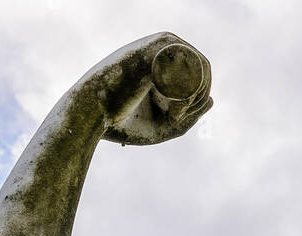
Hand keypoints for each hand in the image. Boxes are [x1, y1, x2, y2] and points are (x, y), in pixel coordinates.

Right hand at [81, 32, 211, 145]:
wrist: (89, 114)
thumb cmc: (122, 122)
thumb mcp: (163, 125)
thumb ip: (190, 114)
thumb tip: (212, 100)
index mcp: (164, 58)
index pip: (200, 75)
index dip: (198, 101)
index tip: (178, 118)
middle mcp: (165, 45)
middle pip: (204, 71)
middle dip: (197, 101)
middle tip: (173, 118)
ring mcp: (161, 43)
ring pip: (201, 69)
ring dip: (193, 98)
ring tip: (170, 115)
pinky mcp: (157, 47)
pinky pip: (191, 68)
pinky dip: (187, 93)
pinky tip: (171, 107)